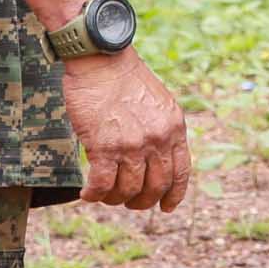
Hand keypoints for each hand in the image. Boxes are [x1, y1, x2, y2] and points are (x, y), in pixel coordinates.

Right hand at [62, 48, 191, 210]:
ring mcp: (132, 145)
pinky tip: (87, 194)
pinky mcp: (104, 147)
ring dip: (115, 199)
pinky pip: (102, 185)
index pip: (181, 172)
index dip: (174, 195)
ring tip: (104, 195)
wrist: (102, 59)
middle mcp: (157, 140)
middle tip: (128, 202)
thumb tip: (158, 157)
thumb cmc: (124, 78)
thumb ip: (162, 129)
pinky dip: (94, 195)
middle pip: (155, 187)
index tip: (166, 207)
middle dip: (141, 202)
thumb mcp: (159, 102)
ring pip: (128, 190)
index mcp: (174, 128)